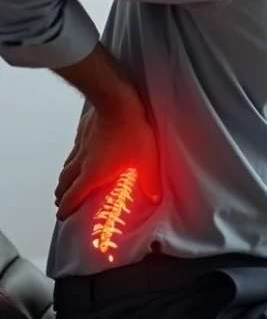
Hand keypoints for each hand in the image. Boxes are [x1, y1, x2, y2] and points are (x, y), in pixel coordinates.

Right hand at [54, 101, 161, 219]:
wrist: (117, 103)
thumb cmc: (131, 133)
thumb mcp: (146, 161)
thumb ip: (150, 182)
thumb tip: (155, 198)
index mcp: (93, 174)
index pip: (74, 196)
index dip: (66, 208)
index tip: (62, 215)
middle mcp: (82, 162)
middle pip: (65, 183)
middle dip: (62, 195)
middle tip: (60, 201)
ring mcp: (80, 147)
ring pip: (66, 166)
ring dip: (63, 178)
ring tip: (63, 184)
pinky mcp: (82, 133)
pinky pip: (73, 150)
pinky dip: (71, 158)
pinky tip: (76, 155)